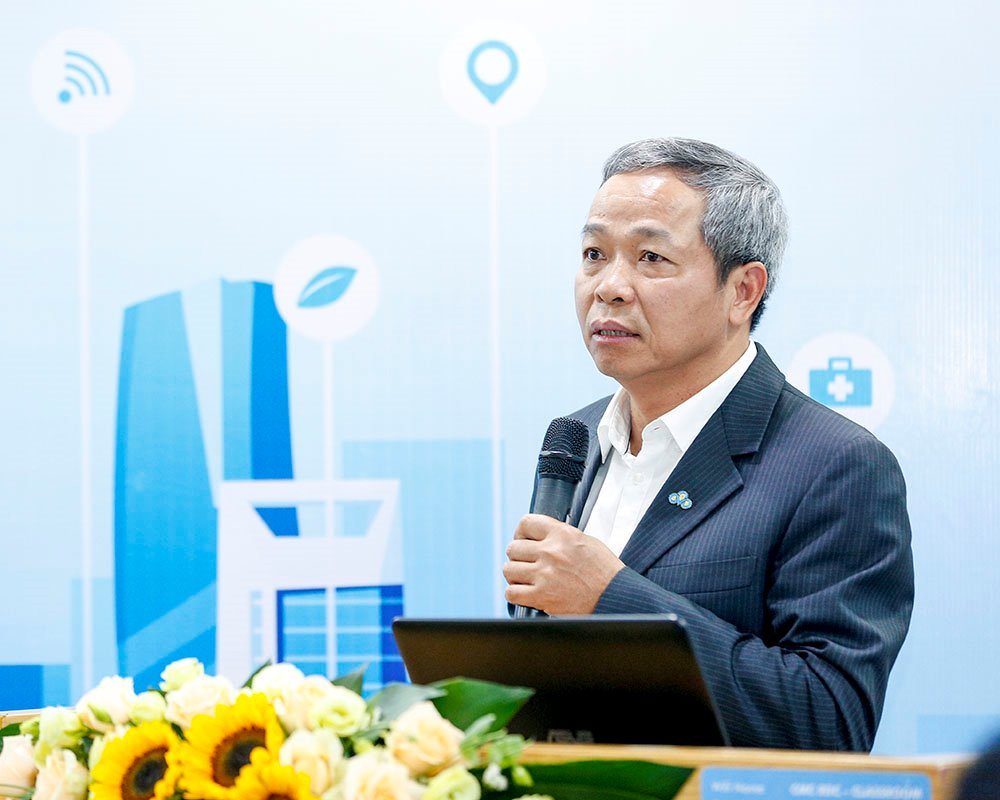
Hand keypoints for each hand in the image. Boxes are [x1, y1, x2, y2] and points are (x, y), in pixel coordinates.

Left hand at [503, 513, 624, 614]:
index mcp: (562, 534)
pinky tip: (526, 593)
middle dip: (518, 556)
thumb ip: (560, 536)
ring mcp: (544, 574)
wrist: (615, 597)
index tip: (523, 540)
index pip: (526, 523)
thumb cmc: (604, 571)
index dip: (521, 532)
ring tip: (525, 578)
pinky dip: (515, 594)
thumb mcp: (586, 541)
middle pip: (513, 548)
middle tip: (526, 563)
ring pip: (508, 569)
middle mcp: (551, 552)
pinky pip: (511, 593)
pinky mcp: (542, 596)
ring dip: (515, 575)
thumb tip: (540, 536)